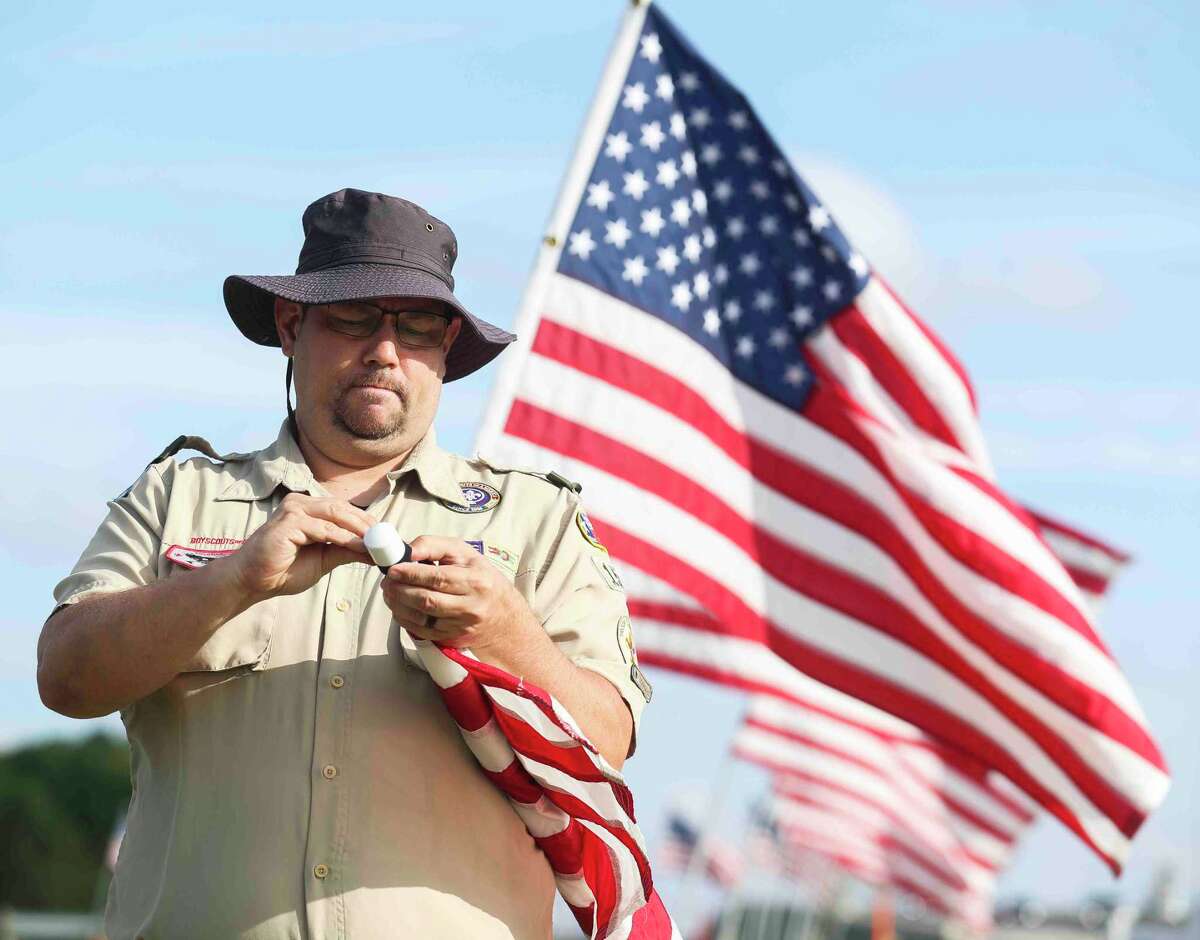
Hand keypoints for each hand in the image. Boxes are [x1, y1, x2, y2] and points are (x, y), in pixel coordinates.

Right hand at [223, 493, 375, 603]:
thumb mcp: (324, 559)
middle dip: (368, 525)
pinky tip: (357, 548)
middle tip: (388, 539)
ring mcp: (293, 510)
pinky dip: (343, 539)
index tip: (388, 537)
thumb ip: (346, 551)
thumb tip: (375, 551)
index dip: (368, 522)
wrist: (252, 581)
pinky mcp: (288, 522)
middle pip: (344, 508)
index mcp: (309, 508)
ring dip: (359, 530)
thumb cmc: (283, 569)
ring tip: (378, 544)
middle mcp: (302, 503)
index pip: (345, 510)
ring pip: (336, 515)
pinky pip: (323, 529)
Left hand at [381, 535, 537, 653]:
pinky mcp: (452, 638)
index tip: (394, 569)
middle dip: (401, 590)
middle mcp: (471, 606)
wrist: (502, 615)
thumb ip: (435, 546)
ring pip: (422, 617)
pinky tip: (398, 608)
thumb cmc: (481, 578)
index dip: (412, 574)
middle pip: (428, 600)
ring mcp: (461, 626)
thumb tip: (408, 550)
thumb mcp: (466, 554)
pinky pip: (422, 631)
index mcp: (477, 581)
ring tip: (390, 592)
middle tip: (387, 581)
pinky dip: (404, 619)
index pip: (439, 578)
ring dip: (398, 604)